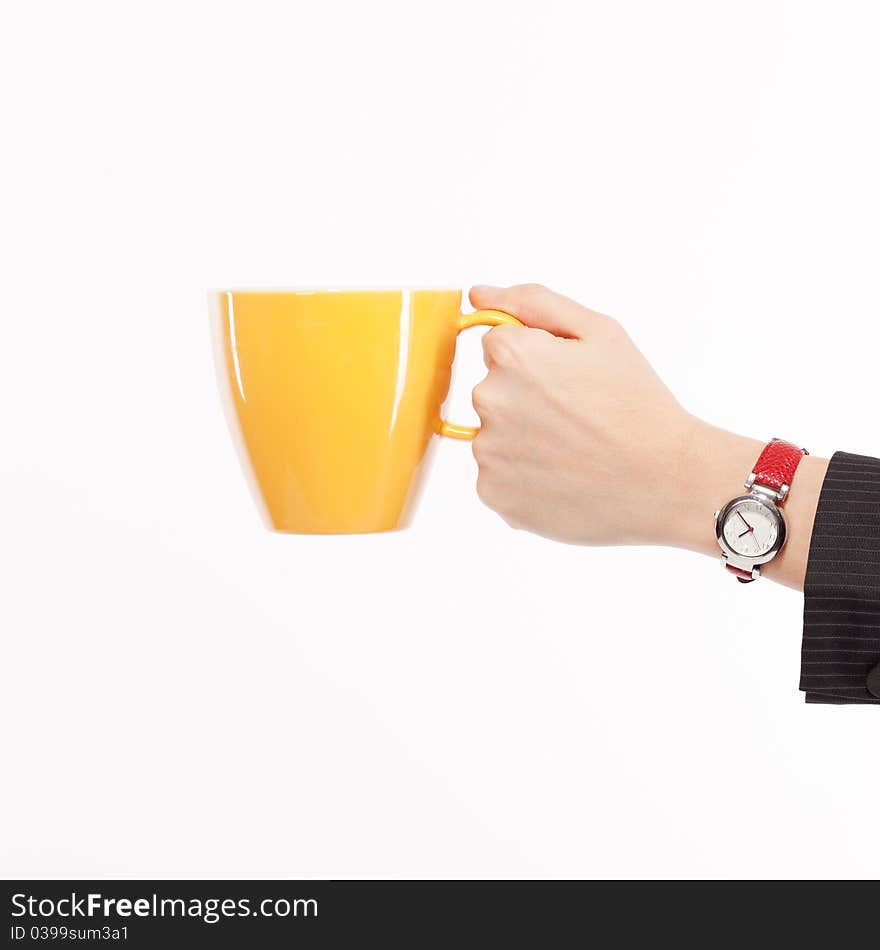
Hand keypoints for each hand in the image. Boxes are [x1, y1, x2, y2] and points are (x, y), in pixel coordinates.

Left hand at [469, 283, 765, 551]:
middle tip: (577, 419)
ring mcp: (488, 454)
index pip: (497, 347)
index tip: (569, 381)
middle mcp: (488, 401)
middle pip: (493, 392)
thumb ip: (532, 303)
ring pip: (495, 438)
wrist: (667, 481)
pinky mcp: (494, 496)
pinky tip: (563, 479)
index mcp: (511, 355)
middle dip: (525, 400)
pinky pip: (498, 478)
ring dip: (523, 442)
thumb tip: (478, 294)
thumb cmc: (638, 403)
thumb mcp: (600, 332)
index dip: (537, 360)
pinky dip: (523, 480)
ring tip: (573, 453)